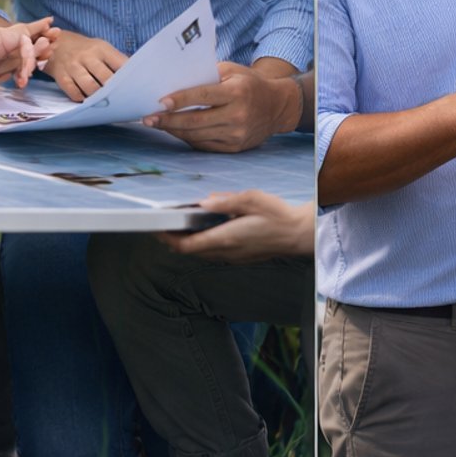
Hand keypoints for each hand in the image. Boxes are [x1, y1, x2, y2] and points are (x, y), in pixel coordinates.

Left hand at [0, 18, 55, 90]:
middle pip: (25, 43)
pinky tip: (25, 79)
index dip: (30, 50)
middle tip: (56, 41)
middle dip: (41, 42)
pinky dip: (21, 74)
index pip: (19, 38)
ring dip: (34, 60)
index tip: (28, 68)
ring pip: (21, 58)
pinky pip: (12, 71)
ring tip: (48, 58)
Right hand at [43, 29, 127, 101]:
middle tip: (122, 100)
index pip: (120, 63)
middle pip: (106, 77)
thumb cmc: (87, 50)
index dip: (128, 77)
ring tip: (104, 103)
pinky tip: (87, 101)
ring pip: (90, 86)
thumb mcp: (102, 48)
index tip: (135, 88)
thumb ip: (117, 61)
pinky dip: (81, 99)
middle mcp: (87, 56)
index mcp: (101, 48)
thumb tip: (137, 76)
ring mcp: (73, 66)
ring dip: (98, 97)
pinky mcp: (61, 76)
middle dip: (114, 91)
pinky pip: (73, 92)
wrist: (57, 44)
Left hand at [143, 63, 298, 152]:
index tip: (160, 102)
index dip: (180, 100)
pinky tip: (175, 131)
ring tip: (157, 124)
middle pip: (196, 121)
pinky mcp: (235, 147)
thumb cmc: (249, 84)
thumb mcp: (232, 71)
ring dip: (174, 131)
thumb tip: (175, 83)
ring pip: (198, 136)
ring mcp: (237, 134)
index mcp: (237, 92)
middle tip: (148, 118)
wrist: (277, 106)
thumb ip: (206, 75)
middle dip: (169, 120)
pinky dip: (188, 138)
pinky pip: (205, 145)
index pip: (203, 96)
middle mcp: (238, 115)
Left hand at [158, 190, 312, 259]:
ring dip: (187, 242)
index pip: (186, 245)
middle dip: (173, 239)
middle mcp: (226, 252)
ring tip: (178, 225)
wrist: (299, 234)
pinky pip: (213, 253)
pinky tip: (203, 230)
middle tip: (162, 224)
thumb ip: (224, 202)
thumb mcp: (251, 199)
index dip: (168, 238)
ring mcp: (233, 257)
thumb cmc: (278, 215)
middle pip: (190, 251)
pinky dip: (201, 243)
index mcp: (225, 238)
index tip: (156, 228)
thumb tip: (202, 203)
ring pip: (201, 253)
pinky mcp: (240, 257)